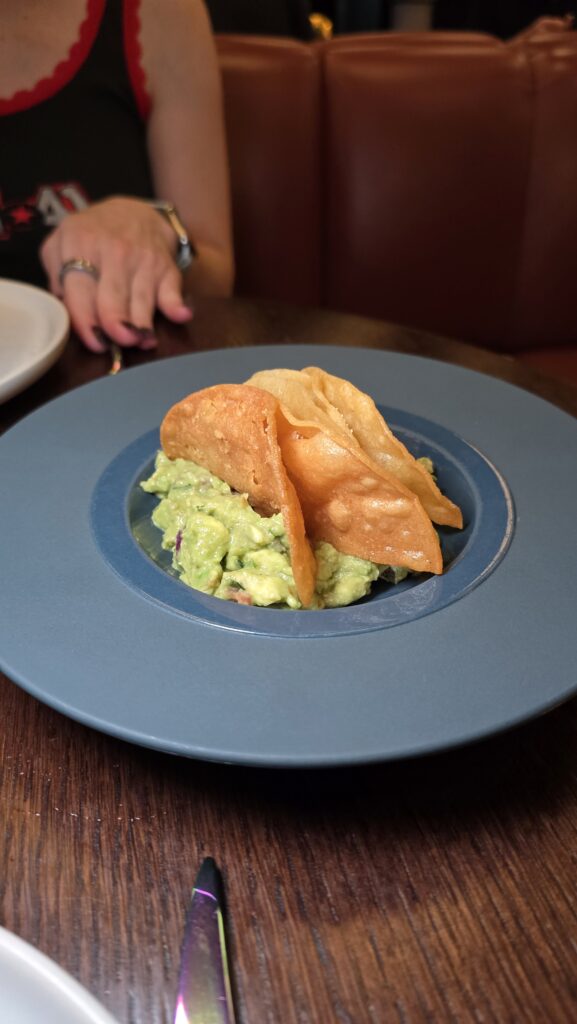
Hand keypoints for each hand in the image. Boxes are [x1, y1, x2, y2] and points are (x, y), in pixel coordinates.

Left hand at [40, 196, 192, 352]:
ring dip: (143, 325)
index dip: (86, 322)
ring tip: (142, 341)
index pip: (80, 291)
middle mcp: (112, 250)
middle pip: (112, 298)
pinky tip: (180, 315)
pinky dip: (177, 304)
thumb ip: (55, 275)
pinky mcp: (166, 266)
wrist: (133, 212)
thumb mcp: (61, 243)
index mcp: (80, 244)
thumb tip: (66, 308)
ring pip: (141, 300)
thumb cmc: (92, 236)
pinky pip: (172, 289)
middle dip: (117, 325)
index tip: (94, 342)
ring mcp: (142, 258)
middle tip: (119, 343)